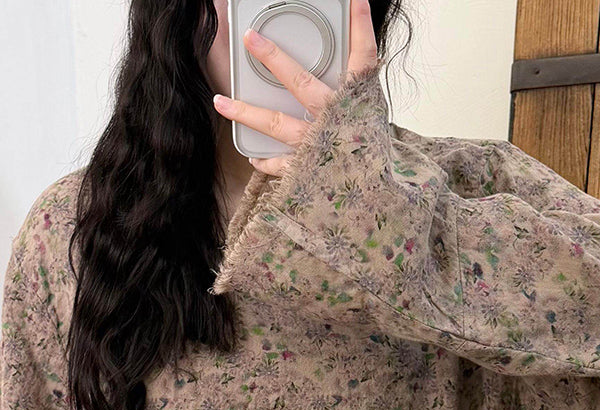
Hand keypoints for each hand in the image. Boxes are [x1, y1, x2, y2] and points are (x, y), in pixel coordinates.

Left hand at [212, 0, 379, 176]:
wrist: (379, 200)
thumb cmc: (375, 158)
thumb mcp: (373, 116)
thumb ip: (357, 91)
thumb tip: (348, 69)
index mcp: (359, 102)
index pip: (363, 56)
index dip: (359, 26)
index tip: (354, 0)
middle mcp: (336, 120)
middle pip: (302, 82)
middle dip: (274, 58)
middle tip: (251, 38)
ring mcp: (318, 146)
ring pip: (277, 123)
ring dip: (246, 111)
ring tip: (221, 101)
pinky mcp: (307, 170)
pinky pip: (279, 164)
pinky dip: (265, 159)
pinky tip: (253, 155)